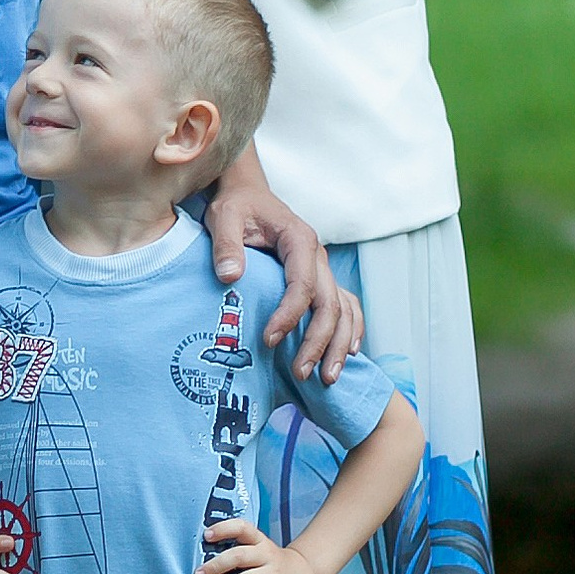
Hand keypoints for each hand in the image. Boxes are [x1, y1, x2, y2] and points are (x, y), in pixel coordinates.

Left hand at [196, 514, 322, 573]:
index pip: (242, 528)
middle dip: (215, 566)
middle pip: (239, 556)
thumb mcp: (258, 549)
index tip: (206, 536)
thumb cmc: (270, 563)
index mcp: (259, 540)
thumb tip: (202, 562)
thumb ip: (237, 551)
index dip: (224, 529)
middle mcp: (266, 555)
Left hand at [206, 159, 361, 380]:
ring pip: (343, 309)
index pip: (302, 284)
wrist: (248, 194)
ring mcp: (322, 269)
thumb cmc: (236, 206)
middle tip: (303, 374)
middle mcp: (317, 256)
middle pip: (329, 303)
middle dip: (318, 341)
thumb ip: (226, 245)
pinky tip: (348, 354)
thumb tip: (230, 276)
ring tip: (326, 378)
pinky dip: (350, 330)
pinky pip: (345, 306)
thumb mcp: (224, 217)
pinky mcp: (319, 279)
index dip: (289, 315)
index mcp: (298, 240)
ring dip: (337, 345)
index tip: (270, 340)